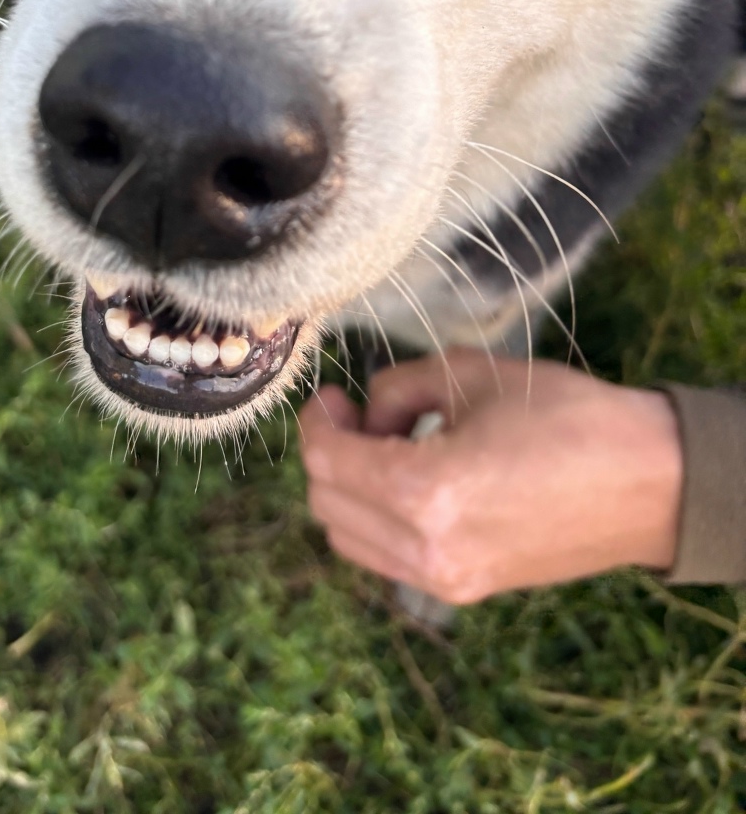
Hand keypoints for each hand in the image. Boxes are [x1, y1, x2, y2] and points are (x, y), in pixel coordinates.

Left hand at [298, 350, 682, 603]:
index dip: (318, 422)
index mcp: (425, 493)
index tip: (335, 396)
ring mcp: (446, 580)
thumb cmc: (564, 416)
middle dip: (329, 452)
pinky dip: (377, 521)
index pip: (327, 462)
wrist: (647, 482)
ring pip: (348, 540)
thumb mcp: (468, 375)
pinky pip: (387, 560)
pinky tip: (409, 482)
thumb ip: (397, 388)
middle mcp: (426, 550)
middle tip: (357, 415)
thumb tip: (366, 411)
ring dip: (348, 490)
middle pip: (327, 504)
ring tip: (385, 447)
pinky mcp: (466, 590)